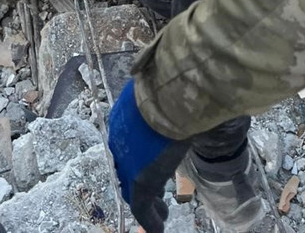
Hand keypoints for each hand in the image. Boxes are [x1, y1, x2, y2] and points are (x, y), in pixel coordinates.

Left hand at [108, 80, 189, 232]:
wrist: (171, 96)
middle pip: (128, 169)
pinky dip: (151, 222)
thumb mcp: (166, 90)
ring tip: (161, 214)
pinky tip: (159, 230)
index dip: (139, 158)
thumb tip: (184, 92)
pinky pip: (142, 209)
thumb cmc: (173, 86)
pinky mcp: (140, 182)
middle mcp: (120, 140)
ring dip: (149, 206)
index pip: (127, 145)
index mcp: (123, 117)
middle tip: (156, 196)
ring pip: (134, 191)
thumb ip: (168, 98)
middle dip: (141, 184)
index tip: (153, 164)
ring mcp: (128, 163)